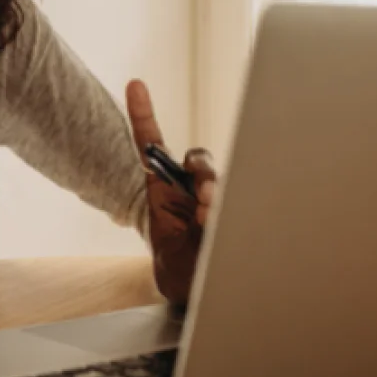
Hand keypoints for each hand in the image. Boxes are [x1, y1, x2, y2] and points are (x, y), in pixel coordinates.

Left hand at [126, 79, 216, 306]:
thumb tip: (208, 208)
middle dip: (203, 173)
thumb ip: (182, 228)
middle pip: (199, 160)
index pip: (152, 143)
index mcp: (165, 187)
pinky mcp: (236, 206)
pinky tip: (225, 224)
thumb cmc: (181, 266)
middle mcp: (191, 185)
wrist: (200, 291)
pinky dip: (235, 209)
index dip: (143, 114)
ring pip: (220, 180)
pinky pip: (240, 197)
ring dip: (218, 195)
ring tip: (210, 217)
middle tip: (203, 198)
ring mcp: (215, 195)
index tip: (136, 84)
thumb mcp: (171, 253)